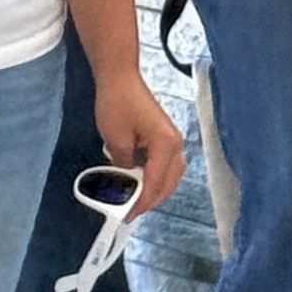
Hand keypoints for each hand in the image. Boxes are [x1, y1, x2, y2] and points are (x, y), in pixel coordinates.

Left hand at [93, 71, 185, 218]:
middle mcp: (175, 143)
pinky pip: (163, 164)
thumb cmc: (117, 102)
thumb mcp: (116, 140)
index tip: (128, 214)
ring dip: (155, 188)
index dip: (142, 201)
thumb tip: (126, 182)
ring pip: (169, 175)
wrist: (119, 76)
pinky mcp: (163, 136)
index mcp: (166, 144)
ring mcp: (171, 139)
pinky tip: (138, 182)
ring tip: (135, 200)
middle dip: (152, 199)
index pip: (156, 182)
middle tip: (132, 211)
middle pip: (169, 182)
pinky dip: (153, 176)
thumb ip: (124, 166)